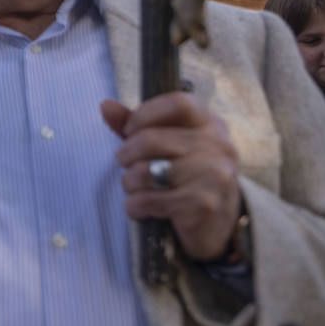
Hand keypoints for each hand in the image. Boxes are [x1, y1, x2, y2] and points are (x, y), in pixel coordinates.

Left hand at [101, 95, 243, 261]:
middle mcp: (218, 147)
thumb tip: (105, 105)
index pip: (177, 104)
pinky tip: (138, 206)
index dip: (144, 114)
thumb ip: (137, 124)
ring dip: (129, 181)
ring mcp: (214, 176)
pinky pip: (149, 200)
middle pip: (152, 139)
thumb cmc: (185, 175)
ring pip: (147, 171)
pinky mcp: (203, 205)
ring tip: (133, 185)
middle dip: (126, 153)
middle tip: (124, 163)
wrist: (219, 222)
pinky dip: (134, 205)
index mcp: (211, 124)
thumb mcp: (167, 145)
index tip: (129, 130)